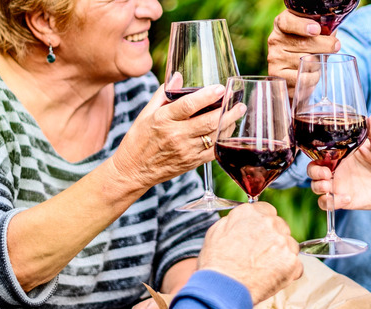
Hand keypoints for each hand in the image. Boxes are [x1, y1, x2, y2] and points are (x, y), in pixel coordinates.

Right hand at [109, 83, 226, 190]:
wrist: (133, 170)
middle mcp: (176, 135)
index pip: (189, 105)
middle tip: (238, 102)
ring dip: (229, 124)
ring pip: (214, 136)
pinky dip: (223, 140)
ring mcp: (186, 151)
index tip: (221, 88)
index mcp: (163, 120)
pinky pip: (213, 151)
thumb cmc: (138, 140)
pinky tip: (227, 131)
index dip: (208, 95)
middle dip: (227, 110)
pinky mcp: (191, 163)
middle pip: (208, 121)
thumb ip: (163, 94)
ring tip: (236, 113)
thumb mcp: (145, 114)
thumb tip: (178, 76)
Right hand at [198, 203, 303, 303]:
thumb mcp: (215, 233)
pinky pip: (296, 266)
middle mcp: (269, 223)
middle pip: (280, 227)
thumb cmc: (216, 265)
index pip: (267, 211)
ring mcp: (283, 243)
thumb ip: (233, 222)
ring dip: (282, 255)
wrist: (223, 289)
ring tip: (264, 269)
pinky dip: (287, 273)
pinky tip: (271, 278)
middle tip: (260, 255)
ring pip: (290, 246)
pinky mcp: (292, 263)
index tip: (259, 235)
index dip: (262, 225)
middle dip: (273, 239)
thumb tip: (241, 221)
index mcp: (250, 213)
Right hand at [268, 10, 339, 97]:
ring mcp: (275, 59)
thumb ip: (323, 30)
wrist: (291, 67)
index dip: (302, 26)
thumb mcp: (313, 31)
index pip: (288, 22)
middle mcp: (275, 40)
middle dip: (324, 46)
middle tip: (335, 46)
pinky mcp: (278, 76)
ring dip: (319, 63)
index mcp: (282, 24)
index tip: (316, 30)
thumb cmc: (306, 44)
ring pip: (305, 62)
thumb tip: (334, 41)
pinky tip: (312, 73)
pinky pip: (303, 79)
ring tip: (318, 62)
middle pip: (303, 44)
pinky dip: (313, 77)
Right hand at [307, 114, 370, 215]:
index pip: (319, 153)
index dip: (315, 155)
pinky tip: (345, 198)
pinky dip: (329, 202)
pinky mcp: (343, 200)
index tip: (323, 157)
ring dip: (318, 187)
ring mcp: (339, 185)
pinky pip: (326, 204)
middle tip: (326, 174)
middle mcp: (337, 170)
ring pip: (316, 187)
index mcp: (341, 154)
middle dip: (314, 173)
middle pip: (312, 171)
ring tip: (329, 187)